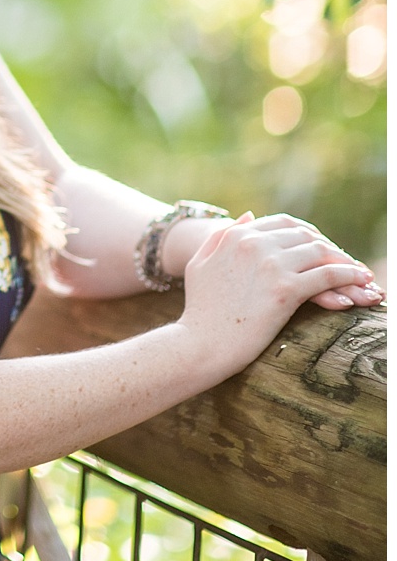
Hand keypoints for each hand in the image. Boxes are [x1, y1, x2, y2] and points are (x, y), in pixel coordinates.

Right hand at [166, 211, 383, 310]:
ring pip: (320, 252)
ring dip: (343, 261)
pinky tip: (360, 283)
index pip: (284, 223)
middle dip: (328, 247)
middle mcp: (254, 243)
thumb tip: (250, 216)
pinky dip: (348, 277)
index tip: (321, 249)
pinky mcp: (285, 289)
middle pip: (305, 236)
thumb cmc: (200, 309)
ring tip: (358, 273)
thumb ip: (221, 236)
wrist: (201, 344)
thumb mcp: (200, 263)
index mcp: (236, 235)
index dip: (308, 234)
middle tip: (343, 262)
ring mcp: (270, 265)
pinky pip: (327, 276)